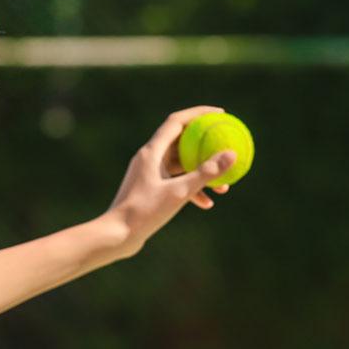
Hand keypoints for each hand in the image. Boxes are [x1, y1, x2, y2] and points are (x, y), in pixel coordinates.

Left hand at [101, 106, 238, 257]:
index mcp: (152, 151)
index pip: (177, 121)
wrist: (117, 235)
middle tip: (224, 142)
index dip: (199, 113)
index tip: (220, 114)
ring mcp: (149, 174)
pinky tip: (207, 204)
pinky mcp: (150, 190)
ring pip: (181, 166)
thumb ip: (206, 173)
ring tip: (223, 186)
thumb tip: (231, 154)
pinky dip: (191, 189)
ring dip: (201, 172)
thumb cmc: (144, 212)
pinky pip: (175, 183)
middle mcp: (149, 158)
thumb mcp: (179, 192)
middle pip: (181, 141)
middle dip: (204, 143)